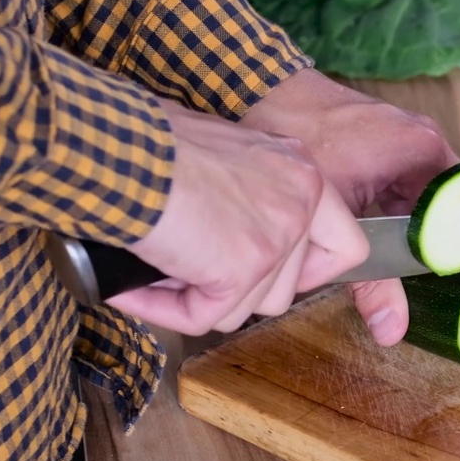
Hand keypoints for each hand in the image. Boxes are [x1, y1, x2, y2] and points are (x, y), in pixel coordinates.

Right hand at [107, 99, 369, 334]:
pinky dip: (167, 311)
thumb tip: (233, 243)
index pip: (345, 245)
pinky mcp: (242, 269)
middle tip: (185, 267)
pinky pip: (207, 317)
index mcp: (301, 171)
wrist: (114, 147)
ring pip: (249, 306)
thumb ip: (249, 197)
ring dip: (200, 297)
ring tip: (156, 266)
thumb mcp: (224, 157)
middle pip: (288, 285)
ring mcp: (277, 237)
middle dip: (236, 288)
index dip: (307, 273)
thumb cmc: (147, 143)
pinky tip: (136, 288)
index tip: (265, 275)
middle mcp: (301, 200)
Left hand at [240, 68, 459, 345]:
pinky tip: (373, 225)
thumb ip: (371, 283)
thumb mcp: (341, 226)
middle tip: (425, 272)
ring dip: (413, 223)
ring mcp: (404, 133)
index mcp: (426, 150)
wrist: (261, 96)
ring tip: (398, 251)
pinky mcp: (382, 136)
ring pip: (424, 194)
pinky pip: (404, 179)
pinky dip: (394, 206)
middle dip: (436, 239)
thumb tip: (392, 329)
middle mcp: (423, 137)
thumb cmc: (302, 146)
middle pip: (450, 203)